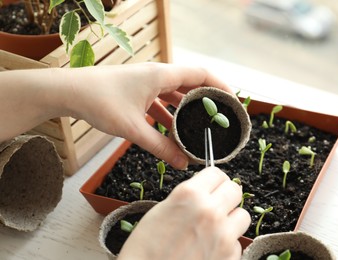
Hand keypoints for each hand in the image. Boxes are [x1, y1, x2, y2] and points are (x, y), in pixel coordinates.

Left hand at [65, 63, 233, 168]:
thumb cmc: (100, 101)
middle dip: (206, 101)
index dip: (221, 86)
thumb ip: (159, 146)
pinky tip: (171, 131)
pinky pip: (160, 100)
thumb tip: (181, 163)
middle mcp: (157, 75)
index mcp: (162, 75)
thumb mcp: (133, 128)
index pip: (202, 74)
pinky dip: (169, 114)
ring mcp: (147, 82)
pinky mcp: (137, 90)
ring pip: (175, 94)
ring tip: (197, 129)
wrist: (69, 92)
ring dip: (186, 110)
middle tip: (218, 119)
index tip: (233, 102)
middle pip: (191, 84)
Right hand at [117, 167, 250, 259]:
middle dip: (226, 196)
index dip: (213, 180)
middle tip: (217, 204)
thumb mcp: (163, 209)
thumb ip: (189, 196)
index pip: (217, 173)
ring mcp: (223, 235)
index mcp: (190, 194)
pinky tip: (210, 249)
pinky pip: (237, 243)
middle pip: (235, 190)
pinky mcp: (229, 257)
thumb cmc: (146, 247)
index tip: (212, 186)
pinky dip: (227, 244)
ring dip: (231, 220)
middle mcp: (210, 211)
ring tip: (214, 228)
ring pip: (243, 216)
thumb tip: (206, 192)